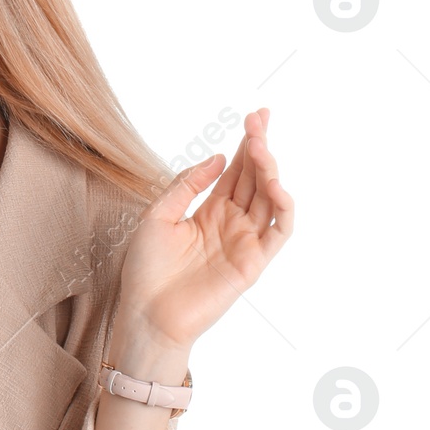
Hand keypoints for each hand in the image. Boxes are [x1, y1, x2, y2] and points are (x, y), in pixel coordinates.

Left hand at [116, 107, 294, 350]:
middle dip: (260, 146)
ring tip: (259, 146)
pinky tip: (274, 184)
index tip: (253, 116)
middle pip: (255, 178)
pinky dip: (282, 207)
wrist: (147, 314)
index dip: (245, 143)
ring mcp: (245, 241)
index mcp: (209, 211)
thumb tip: (218, 157)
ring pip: (270, 198)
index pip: (235, 171)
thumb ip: (186, 185)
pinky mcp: (253, 262)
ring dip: (269, 170)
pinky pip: (278, 231)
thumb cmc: (147, 270)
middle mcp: (232, 223)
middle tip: (260, 118)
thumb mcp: (157, 216)